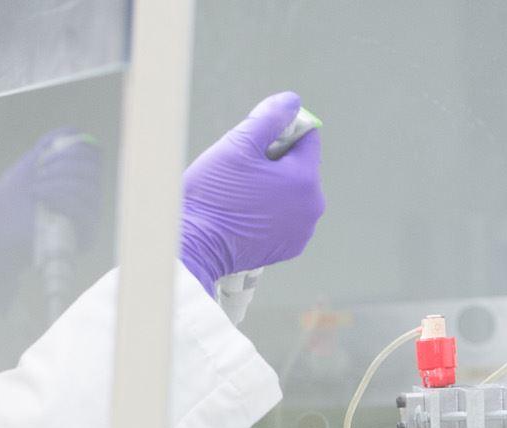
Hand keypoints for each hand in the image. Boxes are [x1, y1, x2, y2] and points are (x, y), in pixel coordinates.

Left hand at [0, 129, 103, 306]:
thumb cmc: (9, 205)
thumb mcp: (25, 169)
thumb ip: (46, 148)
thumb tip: (74, 130)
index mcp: (76, 177)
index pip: (93, 154)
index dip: (75, 147)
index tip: (47, 153)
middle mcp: (87, 194)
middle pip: (94, 168)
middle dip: (65, 164)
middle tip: (40, 171)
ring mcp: (87, 215)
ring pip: (89, 188)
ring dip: (59, 183)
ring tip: (36, 189)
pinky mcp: (85, 235)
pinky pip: (86, 211)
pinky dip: (64, 200)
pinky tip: (43, 200)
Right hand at [178, 92, 324, 292]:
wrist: (193, 247)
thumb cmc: (212, 196)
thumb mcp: (236, 146)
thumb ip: (269, 117)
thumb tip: (291, 101)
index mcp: (304, 178)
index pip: (307, 137)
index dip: (280, 133)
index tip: (253, 146)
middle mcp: (312, 206)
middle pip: (299, 167)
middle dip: (275, 164)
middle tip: (241, 174)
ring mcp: (302, 230)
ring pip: (292, 193)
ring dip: (273, 189)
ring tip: (240, 196)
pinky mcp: (289, 247)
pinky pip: (285, 218)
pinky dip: (270, 213)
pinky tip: (245, 215)